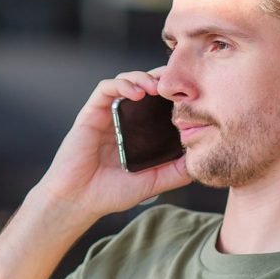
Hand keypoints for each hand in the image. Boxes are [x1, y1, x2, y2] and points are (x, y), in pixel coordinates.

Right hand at [36, 70, 189, 221]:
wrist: (78, 200)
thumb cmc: (110, 193)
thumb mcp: (152, 182)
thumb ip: (175, 172)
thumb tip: (201, 160)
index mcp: (139, 132)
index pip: (159, 103)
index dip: (174, 94)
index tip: (192, 93)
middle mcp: (124, 119)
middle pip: (145, 85)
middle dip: (161, 78)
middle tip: (177, 82)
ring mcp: (107, 114)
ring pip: (126, 81)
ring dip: (142, 77)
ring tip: (156, 87)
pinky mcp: (90, 113)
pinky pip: (106, 89)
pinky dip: (122, 85)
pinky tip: (136, 92)